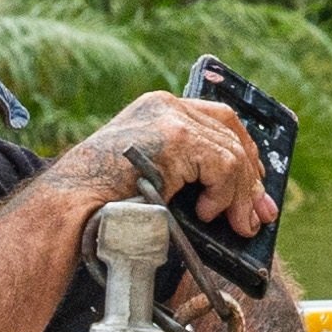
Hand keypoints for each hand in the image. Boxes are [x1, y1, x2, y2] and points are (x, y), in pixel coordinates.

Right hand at [83, 90, 277, 236]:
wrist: (71, 208)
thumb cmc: (105, 203)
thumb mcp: (154, 177)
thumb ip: (189, 172)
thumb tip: (238, 198)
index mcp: (157, 109)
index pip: (219, 118)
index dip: (245, 149)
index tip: (257, 181)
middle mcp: (164, 106)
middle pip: (231, 133)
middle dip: (252, 179)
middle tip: (260, 215)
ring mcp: (169, 118)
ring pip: (232, 153)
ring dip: (240, 196)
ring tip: (237, 225)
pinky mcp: (175, 138)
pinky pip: (223, 166)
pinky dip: (224, 194)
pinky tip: (208, 212)